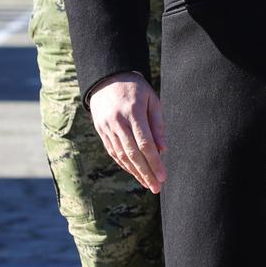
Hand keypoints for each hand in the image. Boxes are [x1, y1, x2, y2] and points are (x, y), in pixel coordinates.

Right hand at [89, 72, 166, 193]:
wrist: (107, 79)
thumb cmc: (136, 88)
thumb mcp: (152, 99)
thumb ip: (158, 123)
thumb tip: (163, 149)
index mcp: (133, 112)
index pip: (145, 143)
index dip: (154, 162)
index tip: (163, 176)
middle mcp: (118, 122)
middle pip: (133, 154)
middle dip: (146, 173)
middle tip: (157, 187)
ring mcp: (107, 128)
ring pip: (121, 156)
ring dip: (135, 172)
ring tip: (148, 184)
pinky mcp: (101, 131)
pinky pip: (113, 152)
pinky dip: (124, 165)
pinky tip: (134, 173)